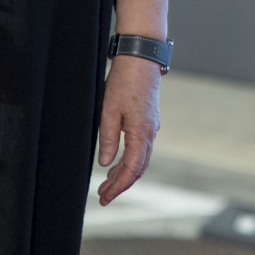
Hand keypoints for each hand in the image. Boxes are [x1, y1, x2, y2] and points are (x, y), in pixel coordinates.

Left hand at [96, 54, 160, 205]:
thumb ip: (108, 139)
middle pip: (138, 168)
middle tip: (102, 196)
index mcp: (142, 133)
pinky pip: (141, 148)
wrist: (141, 57)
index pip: (132, 170)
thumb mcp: (109, 111)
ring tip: (106, 183)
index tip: (105, 197)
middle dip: (121, 184)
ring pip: (140, 159)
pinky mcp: (148, 120)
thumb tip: (106, 163)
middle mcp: (150, 133)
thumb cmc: (124, 81)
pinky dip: (129, 160)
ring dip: (124, 173)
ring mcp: (151, 126)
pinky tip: (117, 162)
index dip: (119, 186)